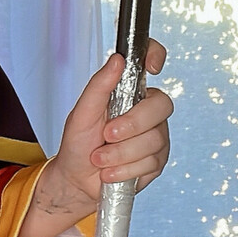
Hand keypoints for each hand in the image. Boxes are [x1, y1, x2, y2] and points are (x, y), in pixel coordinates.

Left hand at [49, 40, 172, 215]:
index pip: (150, 64)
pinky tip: (110, 171)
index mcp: (130, 93)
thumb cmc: (78, 144)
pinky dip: (124, 169)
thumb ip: (99, 85)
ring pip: (154, 140)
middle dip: (131, 125)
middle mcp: (148, 112)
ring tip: (99, 159)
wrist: (76, 180)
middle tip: (106, 134)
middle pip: (161, 106)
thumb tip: (117, 59)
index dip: (156, 56)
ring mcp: (156, 137)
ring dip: (119, 154)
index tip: (151, 67)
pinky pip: (150, 162)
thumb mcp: (82, 112)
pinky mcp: (157, 161)